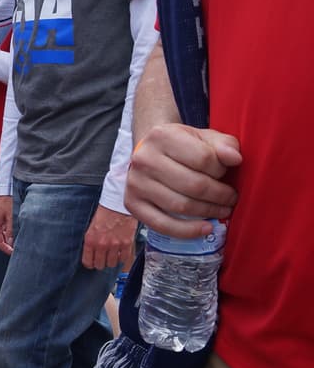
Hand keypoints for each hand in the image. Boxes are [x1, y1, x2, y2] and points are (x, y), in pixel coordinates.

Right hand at [0, 195, 13, 254]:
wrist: (7, 190)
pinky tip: (18, 235)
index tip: (14, 253)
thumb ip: (11, 230)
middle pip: (0, 240)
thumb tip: (11, 242)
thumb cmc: (8, 201)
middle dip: (9, 246)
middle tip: (19, 250)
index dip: (6, 249)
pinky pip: (5, 231)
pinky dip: (11, 235)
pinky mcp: (2, 220)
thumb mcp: (11, 216)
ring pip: (3, 236)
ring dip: (10, 241)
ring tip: (20, 243)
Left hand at [82, 205, 136, 269]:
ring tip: (111, 256)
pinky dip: (122, 258)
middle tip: (102, 260)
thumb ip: (92, 241)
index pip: (88, 261)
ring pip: (112, 263)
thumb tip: (92, 254)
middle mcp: (102, 244)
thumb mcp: (91, 227)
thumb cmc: (104, 213)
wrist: (118, 204)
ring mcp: (115, 245)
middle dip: (100, 263)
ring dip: (111, 261)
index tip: (92, 263)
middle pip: (100, 265)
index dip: (90, 264)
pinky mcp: (127, 243)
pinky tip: (120, 253)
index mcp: (90, 240)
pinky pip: (123, 258)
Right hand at [125, 123, 240, 237]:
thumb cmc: (182, 146)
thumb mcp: (204, 137)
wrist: (149, 152)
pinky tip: (205, 228)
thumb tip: (235, 159)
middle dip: (220, 195)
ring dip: (209, 211)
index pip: (204, 159)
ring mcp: (135, 183)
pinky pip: (162, 224)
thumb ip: (224, 145)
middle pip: (193, 185)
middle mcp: (144, 159)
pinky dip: (187, 230)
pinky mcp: (132, 203)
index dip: (222, 169)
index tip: (226, 172)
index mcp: (162, 136)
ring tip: (222, 210)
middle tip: (231, 198)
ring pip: (181, 205)